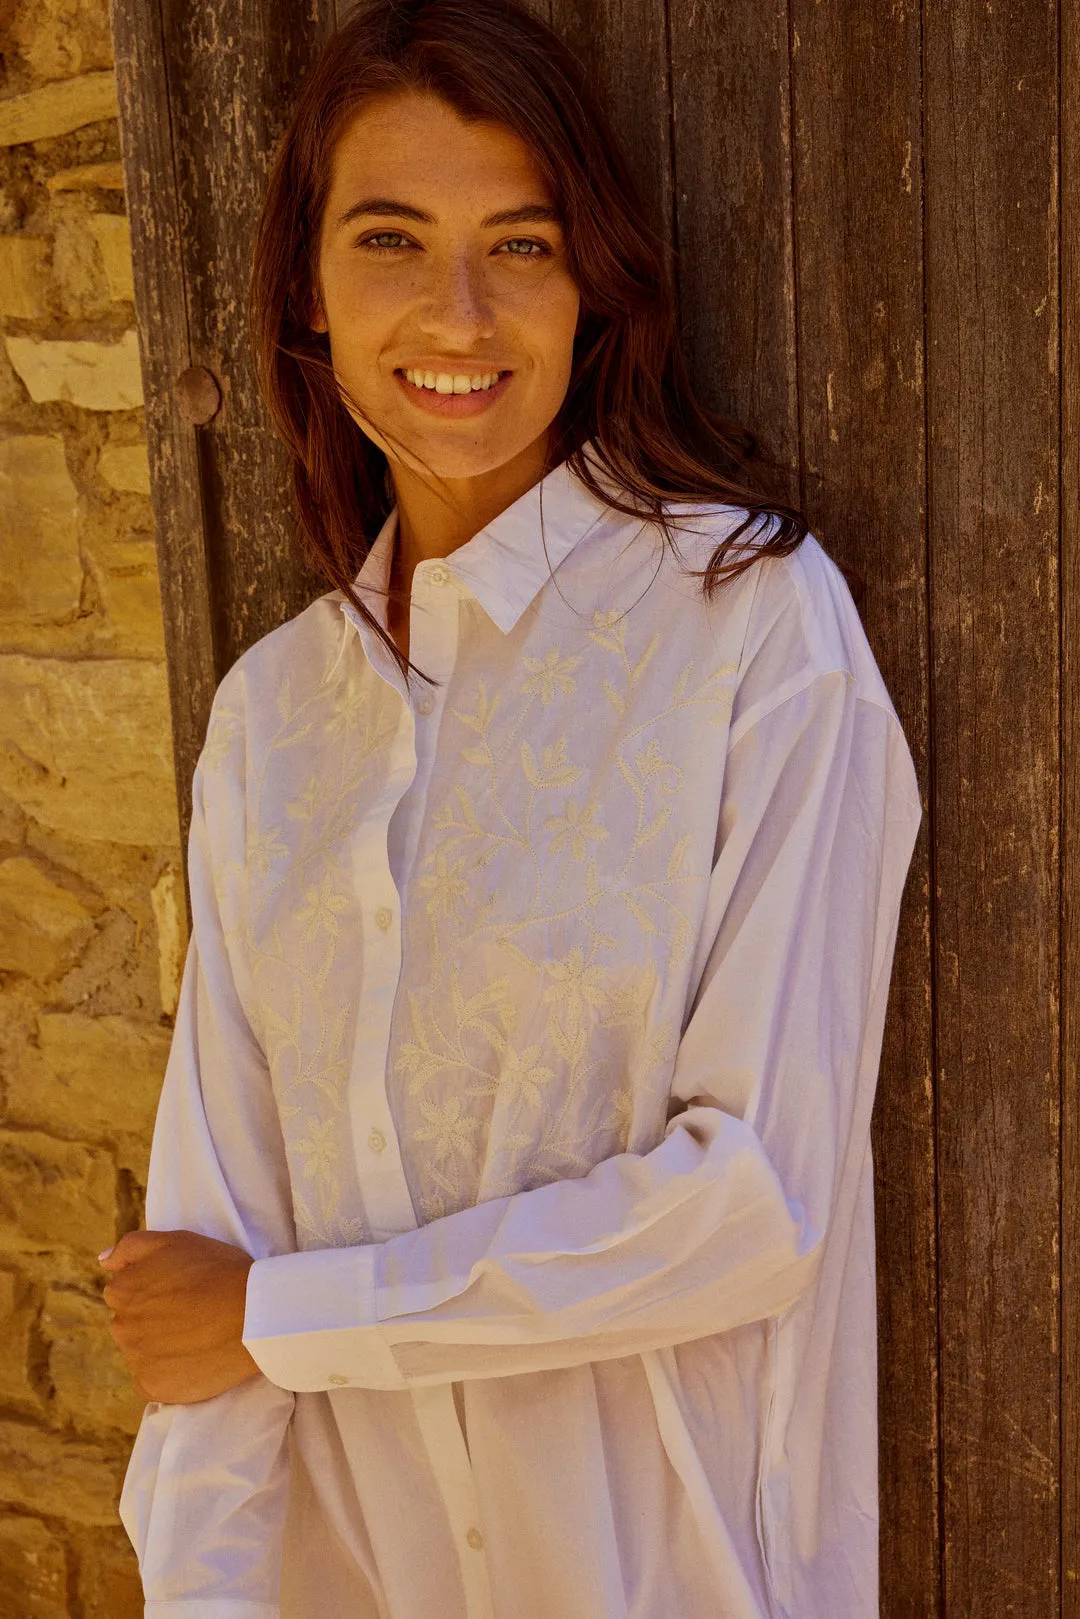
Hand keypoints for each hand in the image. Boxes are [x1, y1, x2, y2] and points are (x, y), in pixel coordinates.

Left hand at [101, 1229, 260, 1404]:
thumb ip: (131, 1248)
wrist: (249, 1314)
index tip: (182, 1289)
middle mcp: (120, 1327)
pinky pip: (152, 1381)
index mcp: (121, 1291)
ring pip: (142, 1352)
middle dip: (154, 1319)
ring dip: (161, 1346)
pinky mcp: (152, 1388)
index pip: (127, 1292)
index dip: (156, 1289)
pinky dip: (168, 1373)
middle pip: (132, 1324)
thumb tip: (102, 1262)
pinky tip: (193, 1360)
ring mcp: (135, 1360)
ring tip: (197, 1336)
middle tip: (192, 1312)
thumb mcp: (174, 1241)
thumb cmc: (216, 1271)